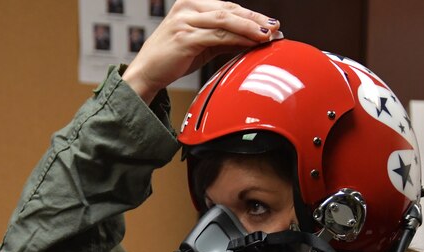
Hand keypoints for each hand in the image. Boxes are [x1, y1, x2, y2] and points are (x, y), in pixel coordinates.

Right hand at [122, 0, 279, 102]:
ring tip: (269, 36)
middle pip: (229, 9)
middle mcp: (187, 7)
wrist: (146, 73)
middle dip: (255, 20)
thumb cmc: (172, 59)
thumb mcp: (202, 44)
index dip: (251, 16)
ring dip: (250, 28)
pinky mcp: (185, 38)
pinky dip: (238, 40)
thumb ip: (224, 38)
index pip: (228, 6)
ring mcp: (185, 21)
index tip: (272, 25)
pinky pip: (218, 36)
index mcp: (191, 4)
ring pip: (226, 20)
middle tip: (276, 29)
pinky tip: (252, 44)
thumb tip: (254, 40)